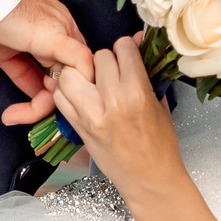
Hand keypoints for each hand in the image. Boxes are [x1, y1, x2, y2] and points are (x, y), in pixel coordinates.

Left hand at [0, 0, 90, 127]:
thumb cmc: (15, 15)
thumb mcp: (53, 34)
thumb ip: (76, 55)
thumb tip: (92, 76)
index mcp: (67, 31)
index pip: (81, 69)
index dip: (75, 90)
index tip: (65, 107)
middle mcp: (53, 42)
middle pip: (63, 80)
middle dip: (54, 102)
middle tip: (33, 113)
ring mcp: (31, 51)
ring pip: (45, 85)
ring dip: (36, 106)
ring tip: (15, 116)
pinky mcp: (11, 59)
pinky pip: (26, 83)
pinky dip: (24, 101)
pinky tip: (13, 113)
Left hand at [49, 35, 182, 190]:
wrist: (150, 180)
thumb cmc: (161, 145)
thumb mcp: (160, 103)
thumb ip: (146, 72)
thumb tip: (138, 40)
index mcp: (137, 93)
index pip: (122, 48)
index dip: (126, 49)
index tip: (129, 57)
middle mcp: (111, 102)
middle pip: (97, 56)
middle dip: (106, 61)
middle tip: (113, 73)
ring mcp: (90, 115)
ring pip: (71, 72)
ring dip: (81, 73)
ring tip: (93, 83)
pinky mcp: (77, 127)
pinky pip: (60, 96)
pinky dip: (67, 92)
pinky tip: (82, 97)